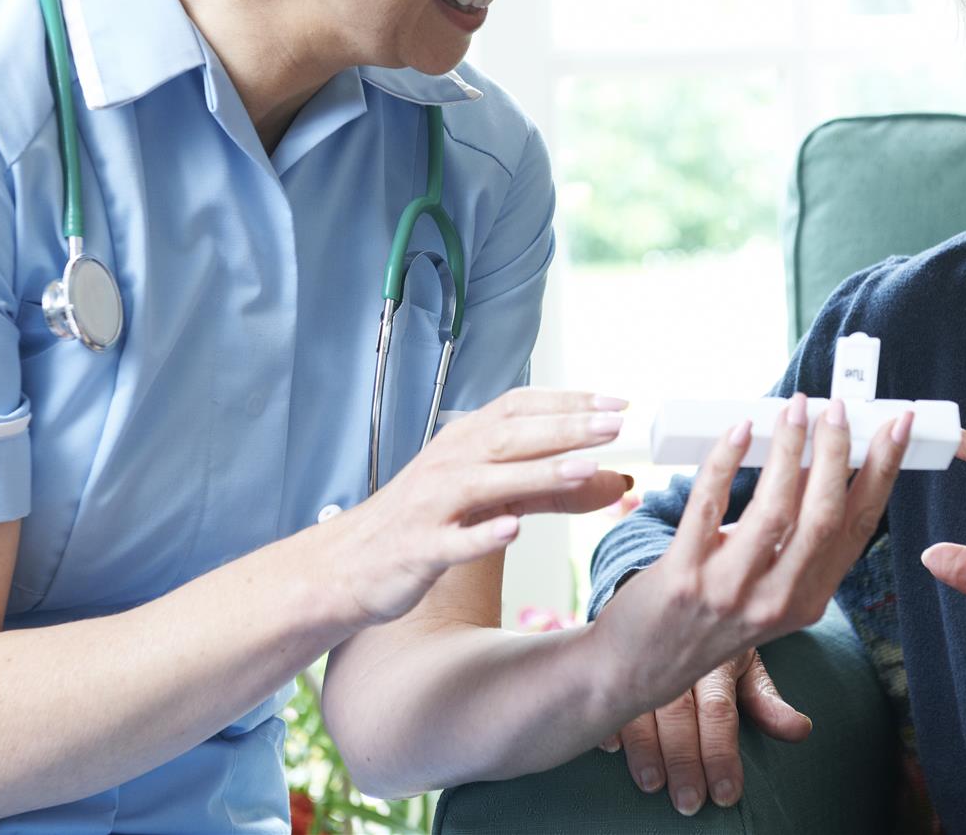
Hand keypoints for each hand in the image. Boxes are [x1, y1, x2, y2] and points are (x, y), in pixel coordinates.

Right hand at [323, 388, 632, 628]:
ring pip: (487, 483)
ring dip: (537, 473)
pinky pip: (452, 542)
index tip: (616, 402)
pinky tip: (512, 531)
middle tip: (614, 425)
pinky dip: (481, 535)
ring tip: (585, 467)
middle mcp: (447, 465)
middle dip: (564, 428)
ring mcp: (431, 506)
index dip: (567, 401)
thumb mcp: (490, 497)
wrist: (348, 564)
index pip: (518, 408)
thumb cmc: (425, 522)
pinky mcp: (419, 550)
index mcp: (463, 442)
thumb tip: (617, 479)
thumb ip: (550, 488)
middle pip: (509, 437)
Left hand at [591, 394, 911, 739]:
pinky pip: (708, 505)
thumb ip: (796, 542)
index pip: (859, 526)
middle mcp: (777, 600)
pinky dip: (726, 461)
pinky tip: (739, 430)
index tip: (896, 425)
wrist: (638, 666)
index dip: (883, 471)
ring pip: (775, 509)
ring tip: (796, 409)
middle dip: (837, 452)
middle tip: (837, 407)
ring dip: (789, 450)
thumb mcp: (769, 593)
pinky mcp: (683, 577)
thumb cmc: (709, 618)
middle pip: (825, 514)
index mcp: (809, 599)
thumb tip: (820, 462)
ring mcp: (730, 591)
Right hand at [595, 649, 808, 814]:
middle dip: (684, 761)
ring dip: (645, 748)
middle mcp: (678, 660)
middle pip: (679, 714)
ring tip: (652, 784)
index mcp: (713, 660)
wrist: (671, 592)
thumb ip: (766, 700)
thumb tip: (801, 731)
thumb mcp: (743, 663)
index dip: (721, 754)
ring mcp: (642, 659)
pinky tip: (610, 746)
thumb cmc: (710, 642)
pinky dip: (608, 718)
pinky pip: (605, 688)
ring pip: (641, 705)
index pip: (719, 712)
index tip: (726, 793)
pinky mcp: (612, 659)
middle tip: (689, 802)